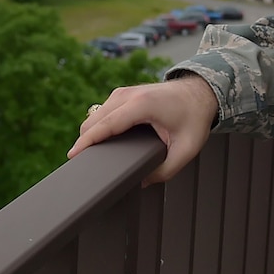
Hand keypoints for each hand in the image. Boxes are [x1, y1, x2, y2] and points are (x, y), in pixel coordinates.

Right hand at [70, 73, 218, 181]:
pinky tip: (101, 143)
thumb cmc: (195, 118)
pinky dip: (97, 127)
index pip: (106, 124)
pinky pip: (101, 112)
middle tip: (82, 165)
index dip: (87, 141)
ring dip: (91, 134)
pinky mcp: (122, 94)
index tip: (73, 156)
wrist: (201, 92)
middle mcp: (128, 95)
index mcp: (142, 105)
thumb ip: (166, 170)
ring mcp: (123, 92)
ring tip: (91, 156)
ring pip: (95, 116)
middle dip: (85, 142)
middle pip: (94, 121)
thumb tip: (142, 182)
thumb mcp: (187, 149)